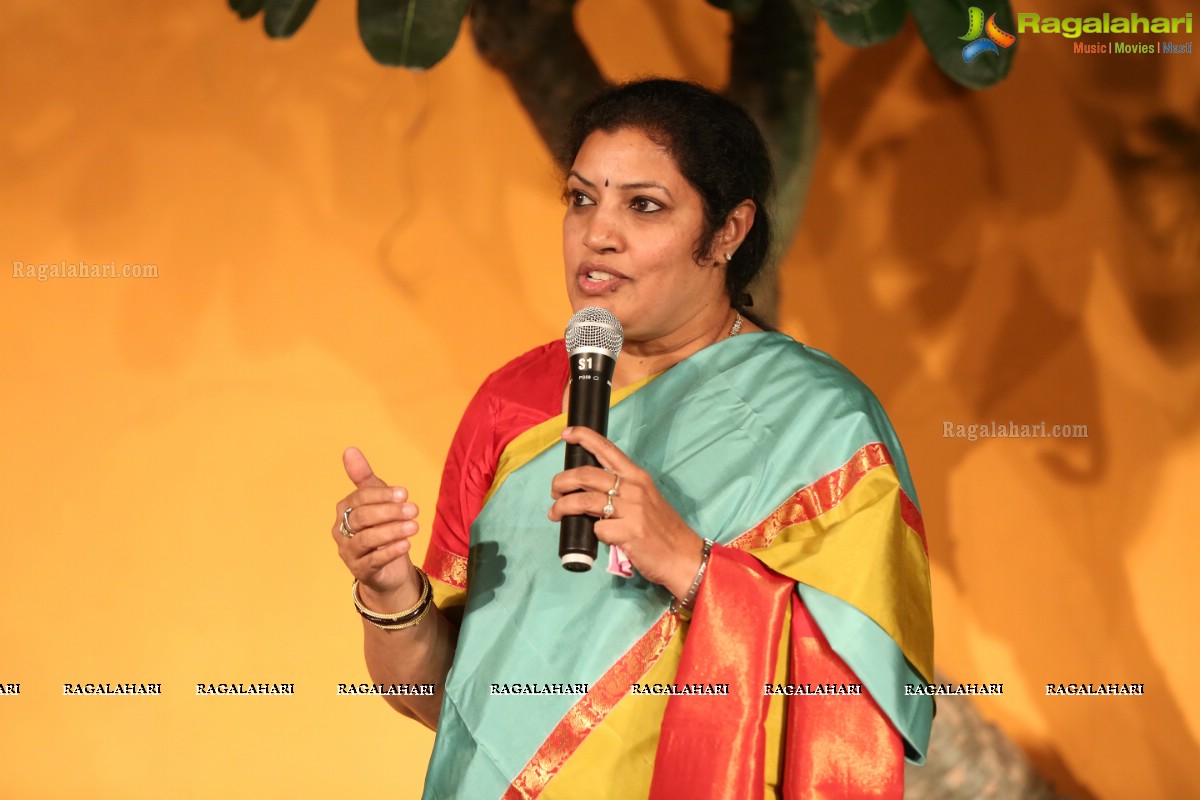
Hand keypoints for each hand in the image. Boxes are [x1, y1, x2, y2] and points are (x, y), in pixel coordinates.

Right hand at [332, 447, 421, 612]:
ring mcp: (348, 552)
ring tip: (414, 526)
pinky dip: (390, 552)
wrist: (388, 567)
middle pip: (362, 518)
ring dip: (391, 531)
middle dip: (388, 512)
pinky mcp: (360, 571)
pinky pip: (373, 561)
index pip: (360, 498)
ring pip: (366, 540)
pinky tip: (406, 544)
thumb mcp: (377, 500)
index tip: (404, 493)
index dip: (382, 495)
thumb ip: (364, 477)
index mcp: (345, 509)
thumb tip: (349, 450)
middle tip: (413, 509)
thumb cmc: (381, 527)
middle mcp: (342, 530)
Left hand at [548, 427, 704, 598]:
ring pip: (584, 501)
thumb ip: (621, 491)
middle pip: (586, 475)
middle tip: (554, 491)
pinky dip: (592, 533)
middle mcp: (634, 488)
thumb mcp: (645, 500)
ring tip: (555, 513)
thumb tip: (587, 491)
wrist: (683, 556)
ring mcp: (632, 510)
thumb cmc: (662, 529)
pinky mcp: (629, 532)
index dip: (584, 437)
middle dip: (562, 481)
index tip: (567, 434)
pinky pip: (597, 529)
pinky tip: (597, 537)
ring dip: (563, 506)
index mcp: (637, 476)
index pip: (608, 449)